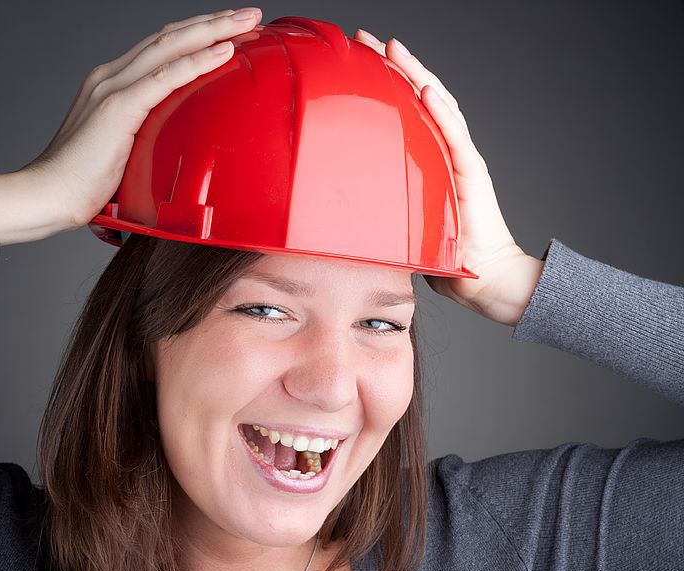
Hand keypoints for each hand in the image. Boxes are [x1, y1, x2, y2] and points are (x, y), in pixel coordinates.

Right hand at [0, 7, 262, 246]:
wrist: (49, 194)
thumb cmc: (82, 183)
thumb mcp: (121, 153)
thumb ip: (143, 139)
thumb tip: (171, 150)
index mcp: (111, 85)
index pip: (160, 49)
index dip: (194, 35)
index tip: (227, 30)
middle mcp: (110, 77)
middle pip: (169, 37)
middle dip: (211, 22)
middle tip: (248, 13)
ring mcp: (112, 88)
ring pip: (169, 47)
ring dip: (211, 31)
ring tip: (245, 22)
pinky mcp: (118, 108)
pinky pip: (164, 77)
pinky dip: (196, 62)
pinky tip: (222, 51)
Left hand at [353, 29, 544, 327]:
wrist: (484, 277)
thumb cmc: (445, 256)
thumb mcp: (401, 225)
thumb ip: (380, 207)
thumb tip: (338, 210)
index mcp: (426, 159)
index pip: (403, 111)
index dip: (381, 85)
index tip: (353, 63)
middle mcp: (444, 151)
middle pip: (418, 97)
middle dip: (392, 66)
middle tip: (363, 40)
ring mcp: (460, 159)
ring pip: (437, 106)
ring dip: (415, 75)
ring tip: (392, 49)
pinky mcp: (472, 174)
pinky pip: (455, 138)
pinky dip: (442, 112)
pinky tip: (426, 90)